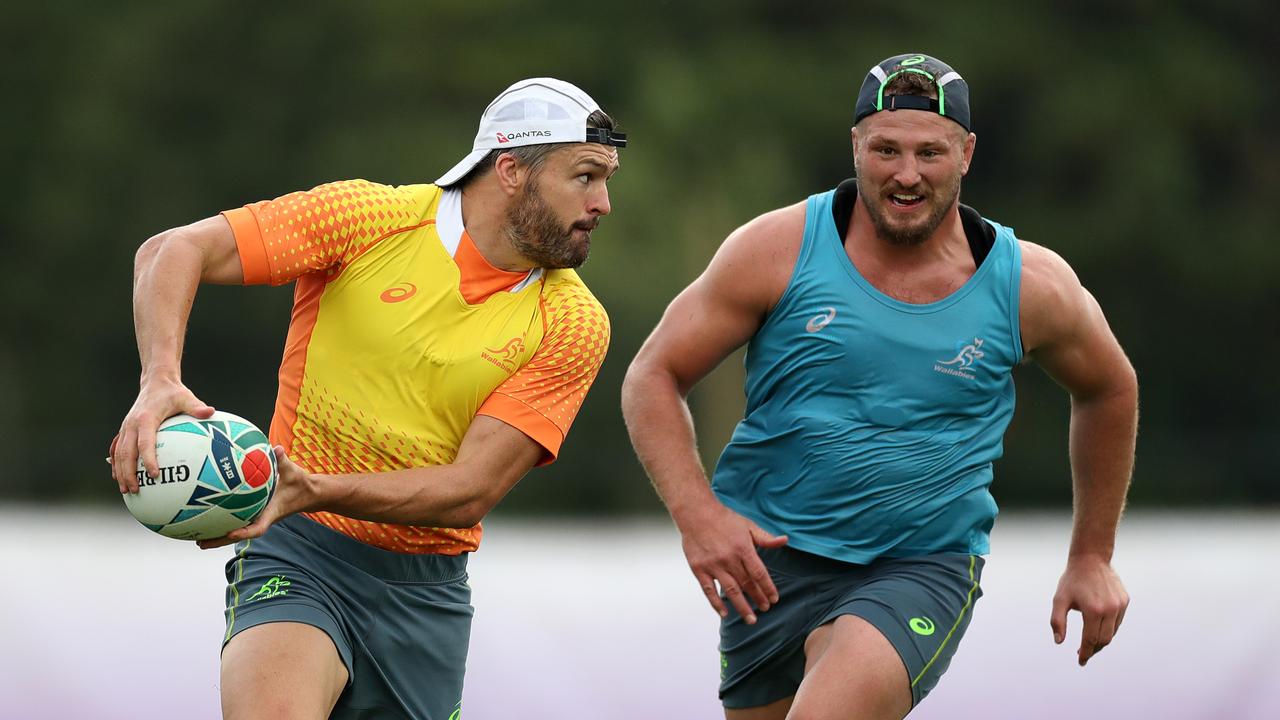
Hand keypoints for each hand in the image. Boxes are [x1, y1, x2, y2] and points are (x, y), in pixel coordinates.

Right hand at [110, 378, 214, 492]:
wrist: (155, 381)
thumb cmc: (173, 392)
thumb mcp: (186, 397)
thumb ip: (196, 407)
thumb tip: (211, 412)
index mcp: (146, 419)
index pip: (145, 443)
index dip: (148, 459)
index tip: (154, 475)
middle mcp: (131, 424)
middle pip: (126, 453)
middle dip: (128, 473)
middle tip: (134, 490)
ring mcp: (126, 427)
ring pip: (118, 453)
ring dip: (120, 472)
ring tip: (125, 490)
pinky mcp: (125, 430)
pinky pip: (117, 449)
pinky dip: (116, 464)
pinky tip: (119, 477)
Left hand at [197, 447, 315, 548]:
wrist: (309, 493)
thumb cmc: (300, 483)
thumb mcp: (293, 471)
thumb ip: (283, 461)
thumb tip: (277, 449)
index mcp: (271, 513)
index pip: (258, 528)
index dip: (244, 532)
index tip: (230, 533)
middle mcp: (262, 518)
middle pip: (238, 535)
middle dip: (220, 540)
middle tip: (200, 543)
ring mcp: (257, 518)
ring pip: (235, 532)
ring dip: (217, 537)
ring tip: (197, 539)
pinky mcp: (255, 514)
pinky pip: (236, 521)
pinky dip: (222, 523)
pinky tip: (207, 519)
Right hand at [678, 503, 787, 624]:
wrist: (696, 513)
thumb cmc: (723, 519)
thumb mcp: (747, 525)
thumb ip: (765, 538)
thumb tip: (784, 541)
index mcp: (743, 548)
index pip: (759, 573)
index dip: (768, 588)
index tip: (774, 599)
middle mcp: (729, 559)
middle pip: (747, 584)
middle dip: (758, 598)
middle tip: (765, 609)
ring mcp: (713, 565)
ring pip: (731, 591)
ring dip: (742, 607)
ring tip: (751, 619)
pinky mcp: (699, 569)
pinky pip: (708, 590)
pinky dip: (716, 604)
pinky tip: (724, 613)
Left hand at [1050, 554, 1129, 665]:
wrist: (1091, 558)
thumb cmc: (1072, 580)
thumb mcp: (1059, 599)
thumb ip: (1057, 621)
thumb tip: (1059, 642)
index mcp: (1093, 611)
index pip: (1090, 640)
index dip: (1085, 653)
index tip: (1080, 661)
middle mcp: (1110, 609)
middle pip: (1104, 640)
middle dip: (1093, 649)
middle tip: (1084, 653)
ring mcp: (1120, 605)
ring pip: (1113, 632)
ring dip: (1102, 640)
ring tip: (1090, 642)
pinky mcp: (1125, 601)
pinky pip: (1118, 621)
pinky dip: (1110, 628)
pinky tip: (1100, 628)